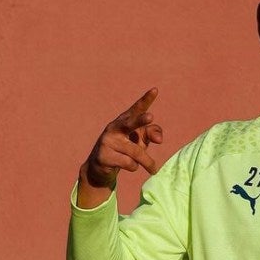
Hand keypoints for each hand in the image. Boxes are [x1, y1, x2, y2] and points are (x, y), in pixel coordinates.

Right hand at [77, 88, 163, 207]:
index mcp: (125, 120)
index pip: (137, 109)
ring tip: (153, 169)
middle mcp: (115, 127)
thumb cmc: (125, 149)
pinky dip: (134, 167)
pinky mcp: (104, 156)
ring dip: (148, 162)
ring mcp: (108, 141)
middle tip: (150, 117)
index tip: (155, 90)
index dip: (146, 99)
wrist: (100, 167)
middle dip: (141, 120)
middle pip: (131, 123)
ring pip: (137, 152)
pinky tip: (127, 166)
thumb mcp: (140, 140)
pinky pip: (129, 164)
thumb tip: (159, 139)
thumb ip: (152, 133)